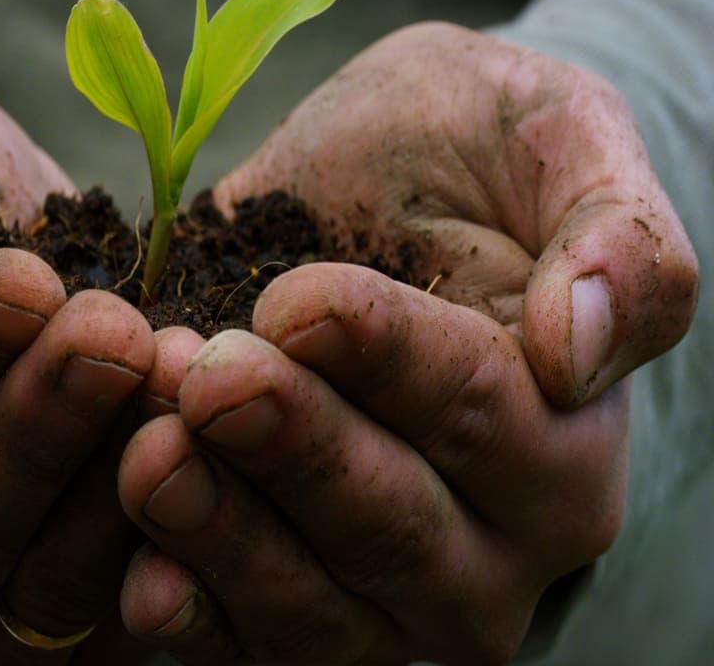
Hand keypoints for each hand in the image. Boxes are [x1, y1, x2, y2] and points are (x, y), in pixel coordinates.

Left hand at [115, 23, 698, 663]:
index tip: (297, 301)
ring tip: (151, 453)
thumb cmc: (462, 157)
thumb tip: (581, 353)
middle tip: (206, 378)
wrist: (365, 199)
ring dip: (222, 533)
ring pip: (311, 604)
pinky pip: (240, 639)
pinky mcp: (284, 607)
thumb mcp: (552, 136)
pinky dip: (188, 612)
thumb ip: (613, 233)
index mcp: (564, 438)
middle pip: (390, 523)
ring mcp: (384, 596)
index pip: (482, 414)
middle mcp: (489, 547)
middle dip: (293, 449)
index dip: (387, 360)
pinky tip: (139, 578)